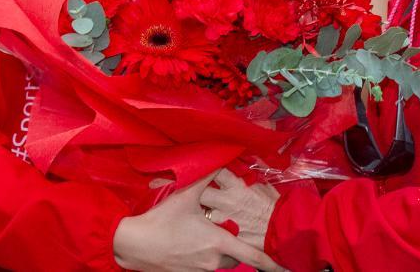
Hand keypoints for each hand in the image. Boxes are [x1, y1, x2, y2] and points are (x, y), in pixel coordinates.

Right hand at [113, 172, 283, 271]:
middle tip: (230, 233)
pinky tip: (191, 246)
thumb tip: (219, 159)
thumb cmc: (161, 221)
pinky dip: (204, 258)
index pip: (253, 256)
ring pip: (221, 263)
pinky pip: (204, 267)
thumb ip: (206, 179)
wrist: (134, 245)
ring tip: (206, 238)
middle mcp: (213, 260)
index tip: (285, 266)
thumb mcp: (185, 197)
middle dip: (237, 246)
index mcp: (218, 241)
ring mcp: (200, 270)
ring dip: (220, 252)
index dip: (271, 262)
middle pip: (236, 258)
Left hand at [200, 169, 278, 250]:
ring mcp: (223, 219)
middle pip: (199, 191)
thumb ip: (251, 168)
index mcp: (235, 185)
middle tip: (199, 191)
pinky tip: (209, 225)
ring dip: (201, 210)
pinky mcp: (223, 234)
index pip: (213, 170)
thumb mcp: (264, 182)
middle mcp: (225, 201)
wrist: (283, 230)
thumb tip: (245, 153)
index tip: (208, 171)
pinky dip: (208, 226)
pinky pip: (209, 229)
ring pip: (200, 212)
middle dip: (197, 191)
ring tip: (201, 210)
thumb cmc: (275, 205)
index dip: (208, 170)